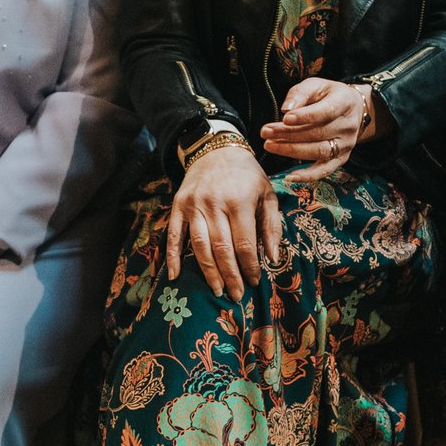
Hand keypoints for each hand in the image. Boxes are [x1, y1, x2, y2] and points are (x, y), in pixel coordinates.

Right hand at [166, 144, 279, 299]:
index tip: (255, 281)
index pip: (244, 244)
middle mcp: (214, 204)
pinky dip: (173, 257)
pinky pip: (174, 236)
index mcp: (239, 201)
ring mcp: (193, 206)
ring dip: (208, 272)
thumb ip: (271, 225)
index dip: (250, 266)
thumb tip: (273, 258)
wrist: (215, 150)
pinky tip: (175, 276)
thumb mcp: (267, 193)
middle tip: (236, 295)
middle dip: (230, 276)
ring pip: (200, 246)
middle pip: (222, 249)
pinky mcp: (178, 206)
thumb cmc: (246, 175)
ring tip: (217, 290)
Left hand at [261, 78, 375, 184]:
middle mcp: (348, 126)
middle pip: (317, 133)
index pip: (326, 112)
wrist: (353, 109)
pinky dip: (308, 176)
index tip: (285, 118)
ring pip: (318, 151)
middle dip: (288, 134)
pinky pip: (324, 170)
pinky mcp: (341, 158)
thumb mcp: (316, 85)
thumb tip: (286, 109)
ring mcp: (346, 144)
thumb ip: (300, 93)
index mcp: (345, 103)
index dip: (305, 116)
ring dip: (292, 151)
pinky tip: (291, 177)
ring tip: (270, 145)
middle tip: (265, 132)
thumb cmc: (329, 95)